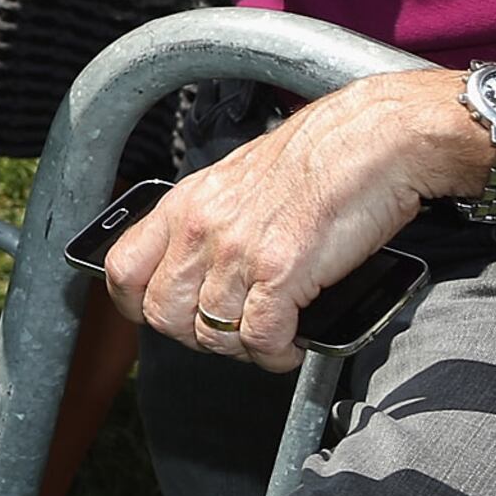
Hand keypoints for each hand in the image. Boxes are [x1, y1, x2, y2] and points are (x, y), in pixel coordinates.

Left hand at [103, 70, 472, 369]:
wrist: (372, 140)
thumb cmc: (317, 158)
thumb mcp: (237, 182)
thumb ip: (210, 223)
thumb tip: (201, 268)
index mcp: (184, 205)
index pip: (123, 270)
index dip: (136, 305)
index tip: (163, 315)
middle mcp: (201, 229)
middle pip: (163, 314)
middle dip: (195, 335)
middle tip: (230, 331)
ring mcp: (238, 252)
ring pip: (212, 334)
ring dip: (240, 348)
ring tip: (267, 338)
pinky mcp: (282, 273)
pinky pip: (260, 339)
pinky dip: (274, 354)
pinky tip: (289, 346)